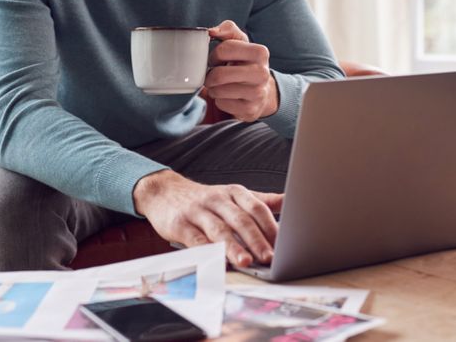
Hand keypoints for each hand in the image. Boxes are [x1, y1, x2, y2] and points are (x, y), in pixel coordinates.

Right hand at [134, 169, 283, 267]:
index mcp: (235, 193)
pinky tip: (217, 263)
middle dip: (257, 239)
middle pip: (241, 219)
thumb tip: (291, 202)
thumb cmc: (205, 199)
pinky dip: (207, 251)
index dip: (271, 226)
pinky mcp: (180, 225)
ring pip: (219, 230)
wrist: (164, 192)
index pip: (257, 208)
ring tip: (246, 262)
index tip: (284, 244)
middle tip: (270, 257)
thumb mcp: (234, 195)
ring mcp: (198, 211)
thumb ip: (262, 201)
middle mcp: (218, 200)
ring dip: (234, 247)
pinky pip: (196, 240)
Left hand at [201, 20, 278, 121]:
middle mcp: (262, 73)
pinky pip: (221, 104)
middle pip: (218, 74)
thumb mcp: (241, 43)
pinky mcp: (250, 110)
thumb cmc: (246, 63)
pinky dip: (219, 100)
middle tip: (214, 75)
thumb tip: (211, 31)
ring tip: (221, 86)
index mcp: (261, 52)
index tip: (216, 60)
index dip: (214, 55)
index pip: (224, 49)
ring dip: (214, 89)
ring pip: (218, 91)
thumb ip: (228, 30)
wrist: (263, 91)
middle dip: (210, 75)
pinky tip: (228, 97)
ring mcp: (257, 93)